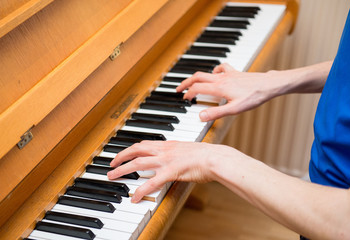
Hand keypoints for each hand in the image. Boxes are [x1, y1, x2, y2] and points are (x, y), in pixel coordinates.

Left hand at [107, 141, 238, 201]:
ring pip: (138, 164)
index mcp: (168, 144)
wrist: (216, 157)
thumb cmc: (206, 155)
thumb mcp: (188, 149)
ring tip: (112, 177)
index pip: (143, 144)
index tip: (122, 154)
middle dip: (120, 157)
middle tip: (111, 165)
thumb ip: (176, 152)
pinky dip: (140, 190)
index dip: (129, 149)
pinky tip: (134, 197)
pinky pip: (151, 182)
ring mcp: (166, 160)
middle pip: (136, 150)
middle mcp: (164, 150)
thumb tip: (171, 157)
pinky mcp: (171, 172)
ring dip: (122, 170)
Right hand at [176, 63, 283, 120]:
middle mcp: (221, 79)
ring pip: (207, 72)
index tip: (184, 99)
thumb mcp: (234, 109)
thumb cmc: (254, 97)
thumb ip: (216, 113)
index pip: (197, 89)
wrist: (269, 85)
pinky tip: (216, 74)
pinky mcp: (235, 72)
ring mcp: (228, 74)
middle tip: (179, 88)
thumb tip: (200, 116)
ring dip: (197, 77)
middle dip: (186, 82)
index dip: (188, 94)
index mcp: (219, 88)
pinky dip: (215, 70)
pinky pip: (221, 68)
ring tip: (193, 82)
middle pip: (198, 77)